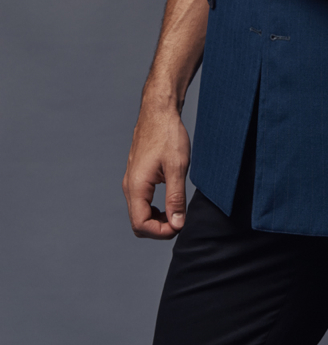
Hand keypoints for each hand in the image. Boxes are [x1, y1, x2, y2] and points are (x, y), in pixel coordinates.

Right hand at [122, 105, 190, 238]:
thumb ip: (176, 198)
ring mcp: (132, 181)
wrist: (159, 111)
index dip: (160, 232)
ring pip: (139, 213)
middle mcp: (129, 186)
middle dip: (158, 228)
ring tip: (177, 212)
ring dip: (157, 219)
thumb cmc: (167, 135)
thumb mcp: (177, 167)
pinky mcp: (137, 176)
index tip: (179, 226)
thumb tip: (177, 223)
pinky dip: (154, 209)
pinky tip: (170, 201)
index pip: (140, 225)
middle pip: (137, 223)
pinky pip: (141, 202)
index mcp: (136, 187)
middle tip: (179, 221)